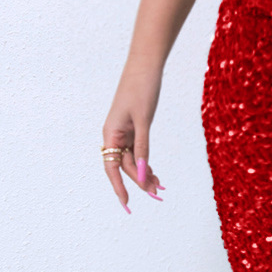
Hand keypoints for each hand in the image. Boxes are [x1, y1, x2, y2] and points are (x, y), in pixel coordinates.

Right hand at [102, 65, 165, 211]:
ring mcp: (123, 132)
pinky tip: (155, 172)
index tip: (127, 204)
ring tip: (160, 187)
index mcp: (111, 134)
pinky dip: (146, 161)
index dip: (119, 187)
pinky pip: (137, 150)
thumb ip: (143, 148)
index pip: (112, 168)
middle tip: (158, 194)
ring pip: (133, 159)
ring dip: (145, 173)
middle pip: (126, 166)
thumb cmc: (141, 90)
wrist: (145, 66)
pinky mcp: (133, 127)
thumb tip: (143, 173)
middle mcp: (114, 135)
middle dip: (140, 180)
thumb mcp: (144, 121)